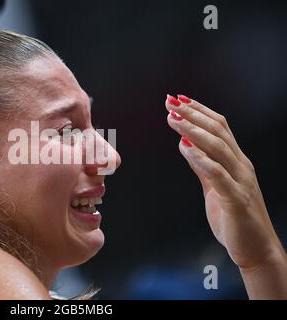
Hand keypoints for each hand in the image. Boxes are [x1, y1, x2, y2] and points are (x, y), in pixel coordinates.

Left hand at [165, 94, 284, 270]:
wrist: (257, 250)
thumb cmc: (234, 217)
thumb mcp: (214, 187)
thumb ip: (202, 167)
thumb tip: (186, 145)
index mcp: (236, 162)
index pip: (220, 127)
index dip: (199, 111)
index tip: (179, 100)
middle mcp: (241, 167)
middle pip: (218, 132)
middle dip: (193, 115)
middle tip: (171, 103)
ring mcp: (241, 182)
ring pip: (219, 148)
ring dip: (194, 131)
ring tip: (174, 119)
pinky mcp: (236, 200)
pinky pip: (218, 175)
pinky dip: (201, 159)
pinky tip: (185, 148)